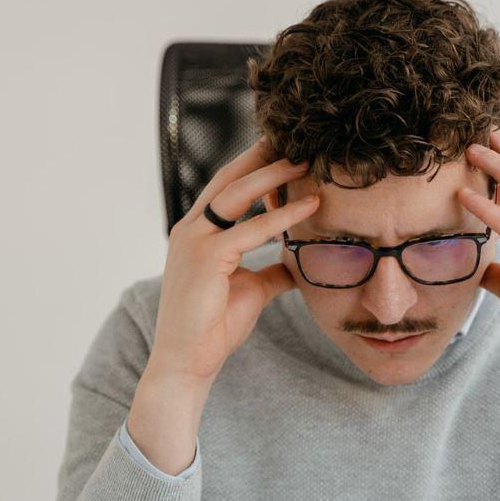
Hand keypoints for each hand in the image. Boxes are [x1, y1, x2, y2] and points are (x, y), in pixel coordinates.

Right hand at [147, 137, 319, 385]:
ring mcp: (194, 241)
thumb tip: (299, 263)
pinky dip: (283, 216)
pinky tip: (311, 205)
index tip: (283, 150)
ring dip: (274, 175)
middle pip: (229, 179)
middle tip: (295, 139)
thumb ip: (272, 270)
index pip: (225, 188)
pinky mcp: (207, 258)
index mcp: (196, 232)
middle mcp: (190, 229)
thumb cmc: (214, 326)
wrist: (188, 362)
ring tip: (306, 161)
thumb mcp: (251, 289)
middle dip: (262, 156)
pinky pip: (252, 229)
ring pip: (238, 195)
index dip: (253, 166)